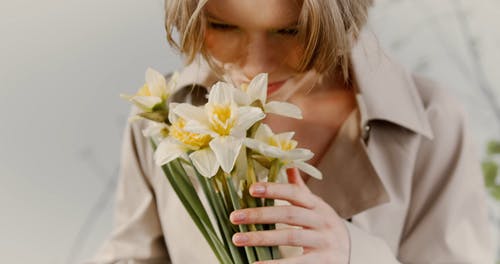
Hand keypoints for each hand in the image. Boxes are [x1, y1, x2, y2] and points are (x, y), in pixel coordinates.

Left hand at [229, 168, 349, 263]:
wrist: (347, 255)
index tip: (251, 189)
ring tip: (238, 239)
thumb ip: (300, 189)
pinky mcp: (325, 261)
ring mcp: (325, 241)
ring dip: (261, 238)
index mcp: (318, 206)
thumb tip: (287, 163)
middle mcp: (323, 221)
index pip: (295, 194)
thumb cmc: (324, 228)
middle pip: (289, 215)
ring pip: (290, 238)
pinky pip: (297, 263)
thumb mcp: (316, 207)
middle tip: (235, 217)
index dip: (274, 189)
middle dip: (260, 214)